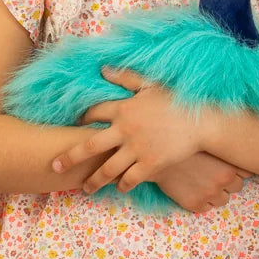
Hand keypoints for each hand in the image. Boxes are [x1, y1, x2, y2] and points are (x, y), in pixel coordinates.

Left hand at [52, 66, 208, 193]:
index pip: (93, 113)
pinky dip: (123, 184)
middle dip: (69, 157)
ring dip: (94, 181)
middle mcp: (125, 130)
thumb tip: (103, 69)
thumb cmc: (179, 100)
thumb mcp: (151, 84)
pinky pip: (130, 179)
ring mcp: (137, 149)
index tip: (75, 124)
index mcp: (124, 108)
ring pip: (107, 169)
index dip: (82, 119)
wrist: (203, 120)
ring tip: (85, 188)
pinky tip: (120, 187)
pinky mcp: (151, 164)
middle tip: (55, 166)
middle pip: (89, 146)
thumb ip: (126, 77)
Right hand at [149, 152, 251, 213]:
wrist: (155, 154)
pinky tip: (192, 188)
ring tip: (202, 181)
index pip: (247, 172)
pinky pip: (206, 208)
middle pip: (238, 186)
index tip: (227, 163)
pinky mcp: (195, 204)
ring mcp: (209, 193)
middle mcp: (223, 180)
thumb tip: (241, 148)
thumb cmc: (182, 143)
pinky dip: (201, 201)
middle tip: (213, 172)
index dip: (237, 168)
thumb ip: (224, 149)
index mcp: (229, 163)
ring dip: (216, 193)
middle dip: (228, 181)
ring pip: (223, 200)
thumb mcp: (208, 141)